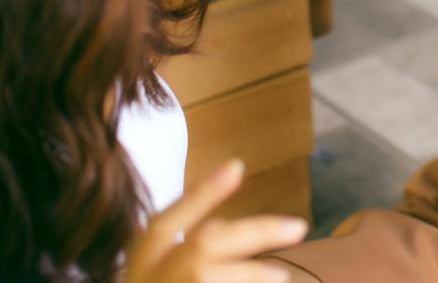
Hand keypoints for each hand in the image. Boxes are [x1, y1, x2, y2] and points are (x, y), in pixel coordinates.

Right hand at [124, 159, 307, 282]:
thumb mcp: (152, 272)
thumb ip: (181, 248)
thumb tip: (228, 223)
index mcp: (139, 263)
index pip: (165, 222)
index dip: (201, 194)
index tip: (237, 166)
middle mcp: (148, 279)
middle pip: (203, 245)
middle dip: (253, 232)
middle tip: (298, 227)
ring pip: (210, 278)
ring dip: (252, 274)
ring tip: (280, 276)